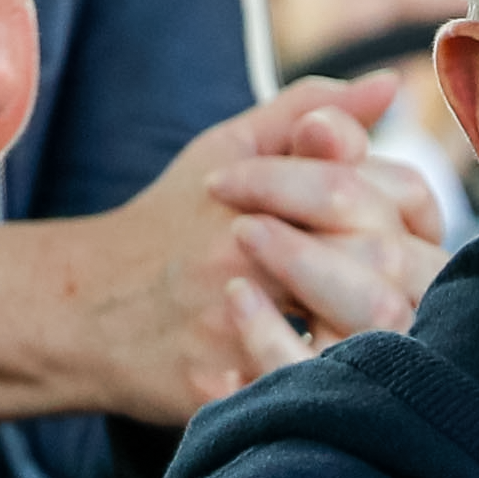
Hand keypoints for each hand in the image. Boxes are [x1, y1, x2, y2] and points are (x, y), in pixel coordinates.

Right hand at [0, 71, 448, 431]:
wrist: (80, 309)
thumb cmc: (168, 223)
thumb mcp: (227, 147)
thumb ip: (309, 109)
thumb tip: (390, 84)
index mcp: (256, 193)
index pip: (362, 194)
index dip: (393, 216)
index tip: (383, 234)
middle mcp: (239, 255)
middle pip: (370, 264)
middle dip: (398, 279)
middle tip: (396, 292)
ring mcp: (225, 326)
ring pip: (350, 334)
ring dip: (379, 334)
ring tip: (378, 331)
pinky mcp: (213, 390)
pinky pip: (297, 393)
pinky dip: (331, 389)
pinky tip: (342, 380)